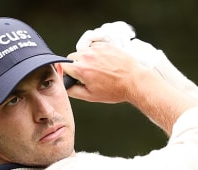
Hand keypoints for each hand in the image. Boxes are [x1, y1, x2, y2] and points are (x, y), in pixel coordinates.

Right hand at [73, 20, 197, 106]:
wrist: (134, 82)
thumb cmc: (115, 90)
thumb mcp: (91, 96)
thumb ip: (73, 91)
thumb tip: (65, 87)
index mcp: (81, 69)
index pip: (63, 66)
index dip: (67, 73)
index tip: (73, 77)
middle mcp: (88, 56)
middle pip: (71, 58)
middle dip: (76, 66)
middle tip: (87, 75)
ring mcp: (97, 49)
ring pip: (83, 52)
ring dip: (86, 59)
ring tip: (98, 70)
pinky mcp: (106, 45)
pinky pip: (94, 48)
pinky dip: (96, 54)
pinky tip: (105, 64)